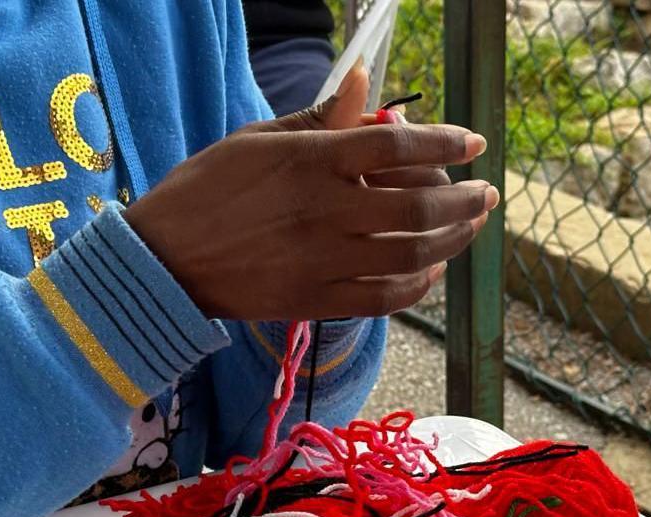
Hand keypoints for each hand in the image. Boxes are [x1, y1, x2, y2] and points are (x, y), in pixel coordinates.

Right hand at [124, 66, 494, 319]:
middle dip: (464, 199)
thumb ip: (319, 118)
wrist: (163, 260)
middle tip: (487, 194)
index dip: (445, 142)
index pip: (397, 145)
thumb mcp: (257, 139)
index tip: (474, 143)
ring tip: (471, 227)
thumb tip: (364, 83)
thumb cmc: (206, 189)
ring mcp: (322, 259)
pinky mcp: (316, 300)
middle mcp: (324, 210)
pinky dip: (416, 286)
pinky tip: (431, 272)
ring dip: (452, 240)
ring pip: (410, 254)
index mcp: (310, 160)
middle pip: (418, 205)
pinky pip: (384, 297)